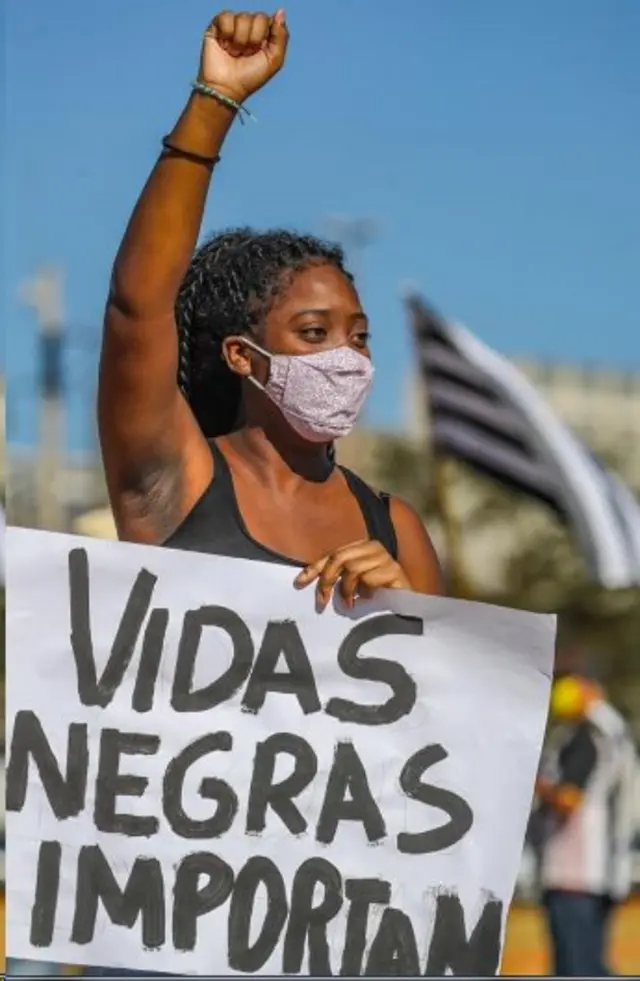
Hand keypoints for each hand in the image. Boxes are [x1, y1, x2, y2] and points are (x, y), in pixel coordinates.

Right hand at [199, 9, 288, 103]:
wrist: (227, 88)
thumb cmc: (250, 77)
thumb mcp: (274, 60)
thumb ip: (281, 36)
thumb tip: (280, 11)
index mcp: (263, 34)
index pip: (270, 20)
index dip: (265, 36)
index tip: (259, 51)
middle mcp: (249, 27)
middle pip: (259, 17)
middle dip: (254, 39)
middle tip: (246, 54)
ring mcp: (233, 25)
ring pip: (243, 17)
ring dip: (240, 40)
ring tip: (234, 53)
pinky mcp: (217, 25)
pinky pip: (226, 16)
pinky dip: (227, 33)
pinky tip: (224, 45)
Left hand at [295, 540, 409, 610]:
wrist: (406, 608)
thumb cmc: (375, 596)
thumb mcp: (351, 584)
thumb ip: (336, 577)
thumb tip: (304, 579)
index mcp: (361, 547)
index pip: (332, 555)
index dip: (314, 568)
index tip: (298, 583)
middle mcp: (373, 547)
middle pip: (340, 558)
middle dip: (327, 580)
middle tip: (323, 601)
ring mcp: (386, 557)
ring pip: (353, 569)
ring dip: (347, 590)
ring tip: (350, 604)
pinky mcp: (395, 570)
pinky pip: (369, 578)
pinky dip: (365, 591)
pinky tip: (370, 598)